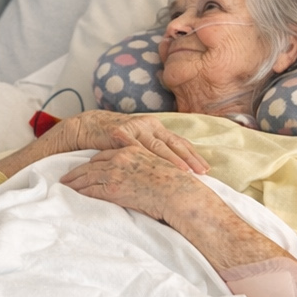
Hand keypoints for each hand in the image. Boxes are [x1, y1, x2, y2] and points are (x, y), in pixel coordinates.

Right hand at [60, 111, 208, 173]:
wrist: (89, 126)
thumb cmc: (116, 139)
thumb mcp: (139, 143)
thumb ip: (154, 151)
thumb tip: (175, 169)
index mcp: (156, 128)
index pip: (179, 143)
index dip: (193, 155)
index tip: (206, 169)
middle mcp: (148, 125)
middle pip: (173, 143)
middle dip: (189, 159)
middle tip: (203, 172)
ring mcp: (134, 127)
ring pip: (156, 145)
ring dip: (172, 159)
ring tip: (184, 171)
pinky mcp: (119, 133)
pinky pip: (133, 146)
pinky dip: (143, 156)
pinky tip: (151, 166)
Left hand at [60, 144, 211, 222]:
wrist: (179, 193)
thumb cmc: (174, 185)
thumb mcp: (158, 168)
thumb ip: (144, 168)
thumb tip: (139, 178)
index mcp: (132, 150)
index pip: (105, 155)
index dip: (93, 161)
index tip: (84, 166)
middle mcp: (121, 158)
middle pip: (92, 164)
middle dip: (78, 170)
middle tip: (65, 176)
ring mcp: (116, 173)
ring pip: (88, 176)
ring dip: (74, 181)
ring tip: (64, 184)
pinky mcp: (114, 188)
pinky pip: (92, 190)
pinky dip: (81, 192)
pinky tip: (73, 194)